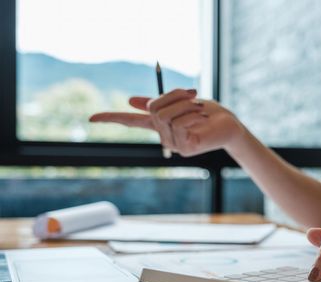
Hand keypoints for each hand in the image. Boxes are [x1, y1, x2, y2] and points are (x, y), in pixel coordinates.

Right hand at [90, 89, 245, 156]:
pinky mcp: (185, 148)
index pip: (130, 122)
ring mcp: (174, 145)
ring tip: (202, 110)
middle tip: (194, 95)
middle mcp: (163, 137)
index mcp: (160, 125)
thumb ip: (159, 102)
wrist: (230, 126)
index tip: (90, 118)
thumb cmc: (208, 114)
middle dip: (174, 96)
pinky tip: (204, 119)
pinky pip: (178, 124)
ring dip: (186, 105)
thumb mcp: (181, 103)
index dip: (111, 118)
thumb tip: (131, 100)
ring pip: (166, 116)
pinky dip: (192, 115)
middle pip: (153, 109)